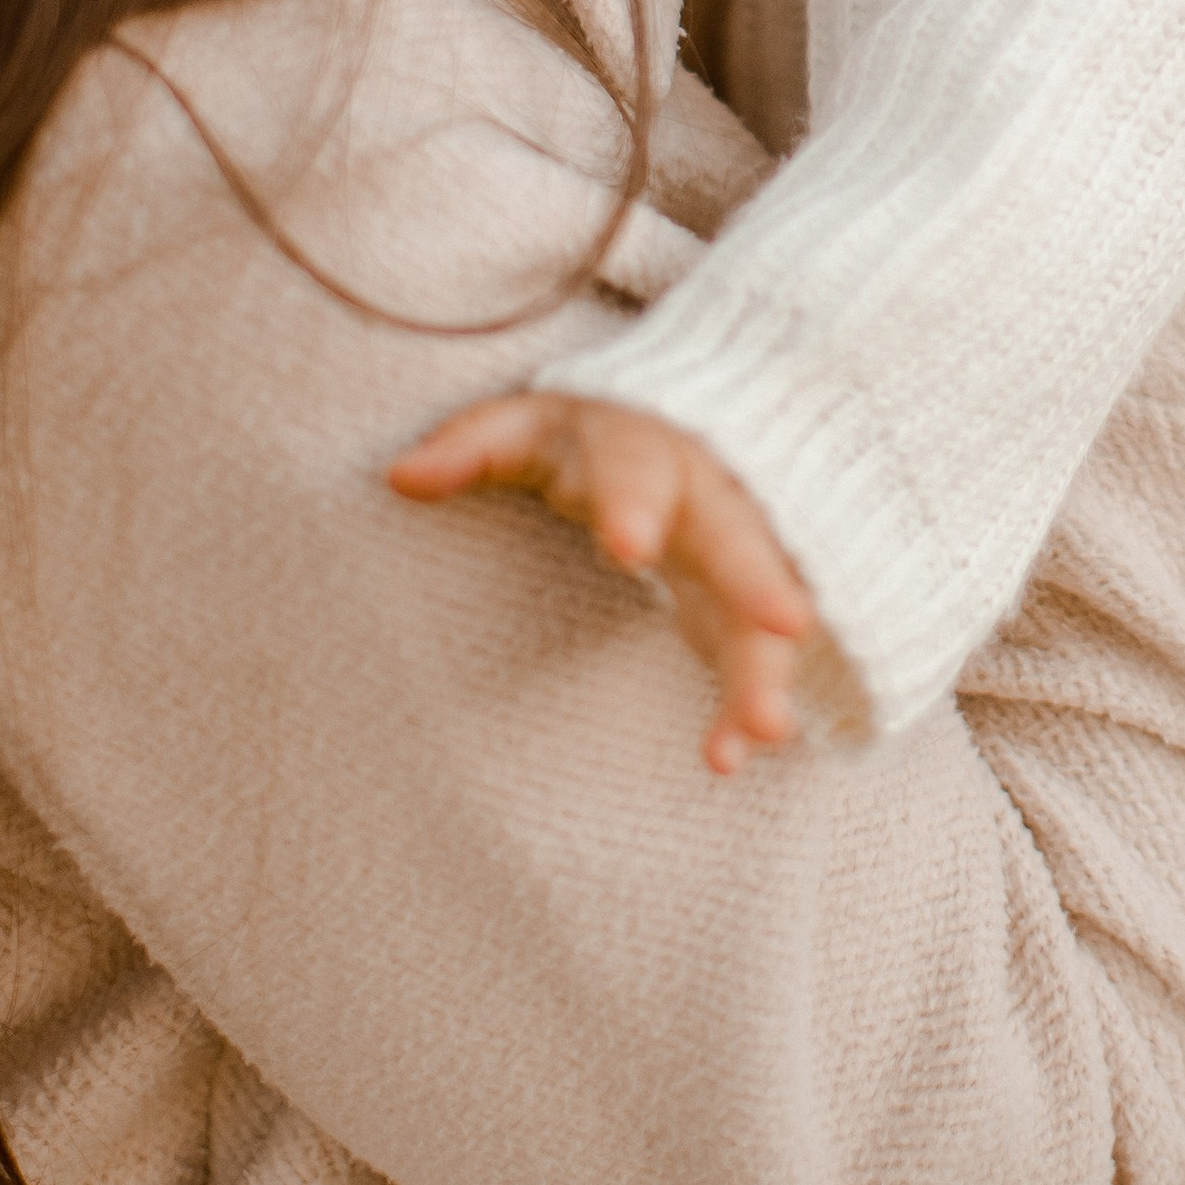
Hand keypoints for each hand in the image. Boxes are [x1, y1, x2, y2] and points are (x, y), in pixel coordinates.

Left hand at [389, 394, 817, 773]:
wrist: (686, 427)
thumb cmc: (588, 436)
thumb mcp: (529, 426)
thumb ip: (472, 445)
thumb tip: (400, 476)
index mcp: (644, 446)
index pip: (638, 468)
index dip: (635, 504)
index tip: (629, 548)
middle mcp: (709, 496)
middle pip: (737, 537)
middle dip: (757, 581)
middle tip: (784, 625)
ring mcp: (738, 554)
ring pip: (763, 606)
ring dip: (768, 667)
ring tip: (766, 731)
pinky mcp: (745, 606)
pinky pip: (758, 654)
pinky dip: (748, 703)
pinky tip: (727, 758)